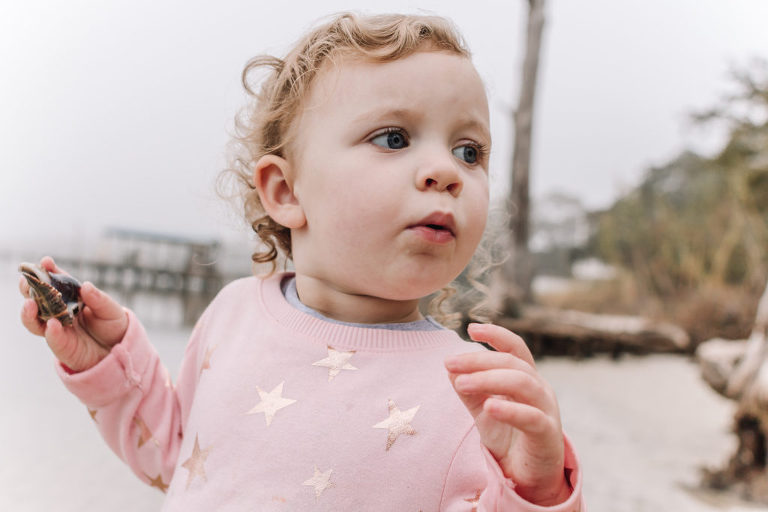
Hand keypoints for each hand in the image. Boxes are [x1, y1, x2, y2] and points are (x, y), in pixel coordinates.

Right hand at [19, 256, 127, 371]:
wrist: (118, 349)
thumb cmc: (112, 325)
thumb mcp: (111, 309)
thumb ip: (98, 299)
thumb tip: (85, 286)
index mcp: (69, 297)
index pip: (55, 281)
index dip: (48, 271)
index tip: (45, 261)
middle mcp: (58, 311)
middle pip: (36, 299)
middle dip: (28, 289)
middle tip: (26, 280)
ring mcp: (57, 329)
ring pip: (35, 321)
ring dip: (29, 313)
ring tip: (30, 304)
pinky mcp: (62, 346)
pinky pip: (52, 339)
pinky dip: (51, 332)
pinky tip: (53, 324)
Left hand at [444, 323, 570, 505]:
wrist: (527, 476)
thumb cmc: (508, 437)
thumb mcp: (483, 410)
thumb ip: (468, 389)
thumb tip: (449, 367)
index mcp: (526, 378)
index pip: (515, 348)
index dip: (496, 335)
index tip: (472, 328)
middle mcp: (540, 388)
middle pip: (511, 363)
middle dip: (479, 360)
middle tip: (450, 363)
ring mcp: (547, 410)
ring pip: (522, 383)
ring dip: (489, 380)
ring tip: (462, 384)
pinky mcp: (548, 434)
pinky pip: (532, 417)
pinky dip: (510, 410)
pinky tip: (489, 407)